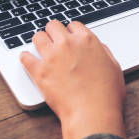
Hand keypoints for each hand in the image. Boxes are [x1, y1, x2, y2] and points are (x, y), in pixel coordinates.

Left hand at [20, 20, 125, 138]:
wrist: (93, 113)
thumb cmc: (106, 95)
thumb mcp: (114, 67)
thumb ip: (103, 51)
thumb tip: (96, 47)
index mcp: (87, 40)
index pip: (73, 25)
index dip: (71, 32)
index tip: (69, 37)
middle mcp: (68, 44)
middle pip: (53, 25)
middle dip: (54, 32)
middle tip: (53, 41)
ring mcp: (52, 57)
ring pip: (38, 37)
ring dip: (40, 41)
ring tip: (40, 48)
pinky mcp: (39, 72)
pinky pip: (25, 57)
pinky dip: (25, 58)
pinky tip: (27, 59)